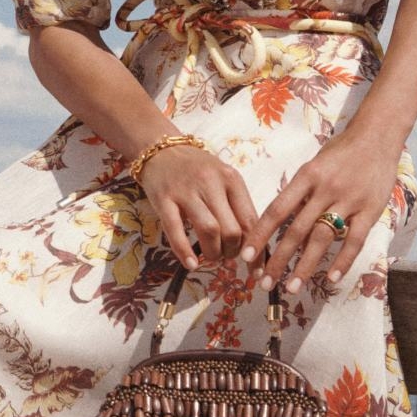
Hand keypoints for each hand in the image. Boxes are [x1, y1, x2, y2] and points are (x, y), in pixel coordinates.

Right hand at [136, 142, 257, 268]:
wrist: (161, 148)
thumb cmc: (196, 168)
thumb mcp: (223, 179)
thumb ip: (236, 205)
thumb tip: (250, 244)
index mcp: (231, 179)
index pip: (251, 221)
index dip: (256, 250)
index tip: (255, 269)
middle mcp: (211, 183)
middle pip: (232, 230)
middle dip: (232, 252)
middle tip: (226, 256)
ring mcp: (186, 190)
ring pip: (209, 230)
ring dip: (213, 253)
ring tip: (211, 257)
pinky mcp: (163, 198)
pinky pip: (175, 230)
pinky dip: (184, 251)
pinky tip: (190, 263)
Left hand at [243, 128, 403, 294]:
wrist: (377, 137)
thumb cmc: (339, 152)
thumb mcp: (313, 166)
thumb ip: (299, 193)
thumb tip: (277, 223)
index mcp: (306, 177)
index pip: (276, 211)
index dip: (260, 235)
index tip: (246, 256)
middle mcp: (324, 189)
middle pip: (296, 230)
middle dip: (278, 260)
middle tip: (263, 284)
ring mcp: (349, 200)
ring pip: (322, 239)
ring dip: (304, 266)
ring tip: (291, 287)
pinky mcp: (371, 210)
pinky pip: (354, 240)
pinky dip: (343, 261)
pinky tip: (330, 278)